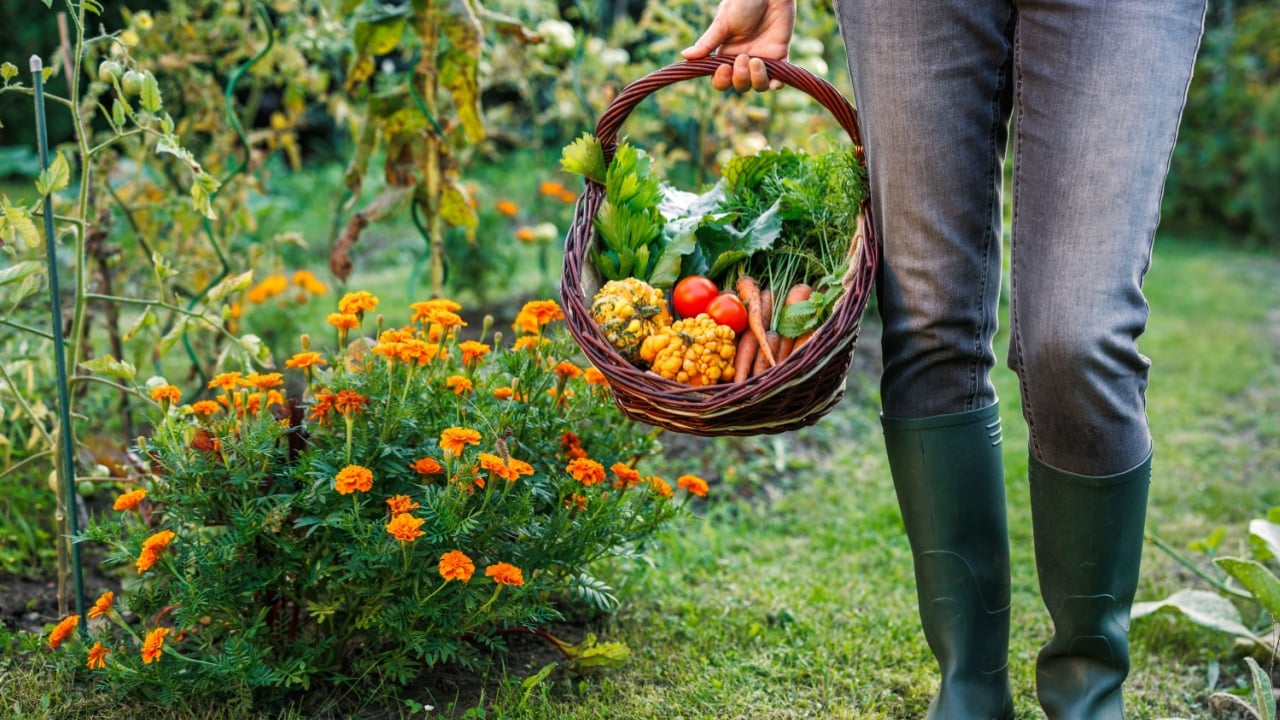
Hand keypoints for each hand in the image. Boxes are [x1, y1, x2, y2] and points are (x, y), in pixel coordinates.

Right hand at [680, 0, 795, 91]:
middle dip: (740, 78)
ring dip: (756, 79)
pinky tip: (774, 77)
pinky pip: (779, 81)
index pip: (721, 80)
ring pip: (758, 86)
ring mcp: (762, 59)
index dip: (722, 80)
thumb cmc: (743, 2)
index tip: (724, 68)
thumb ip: (707, 43)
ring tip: (757, 60)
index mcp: (726, 54)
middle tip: (742, 57)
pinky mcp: (780, 56)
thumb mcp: (723, 23)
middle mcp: (743, 60)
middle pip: (739, 85)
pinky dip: (776, 84)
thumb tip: (684, 56)